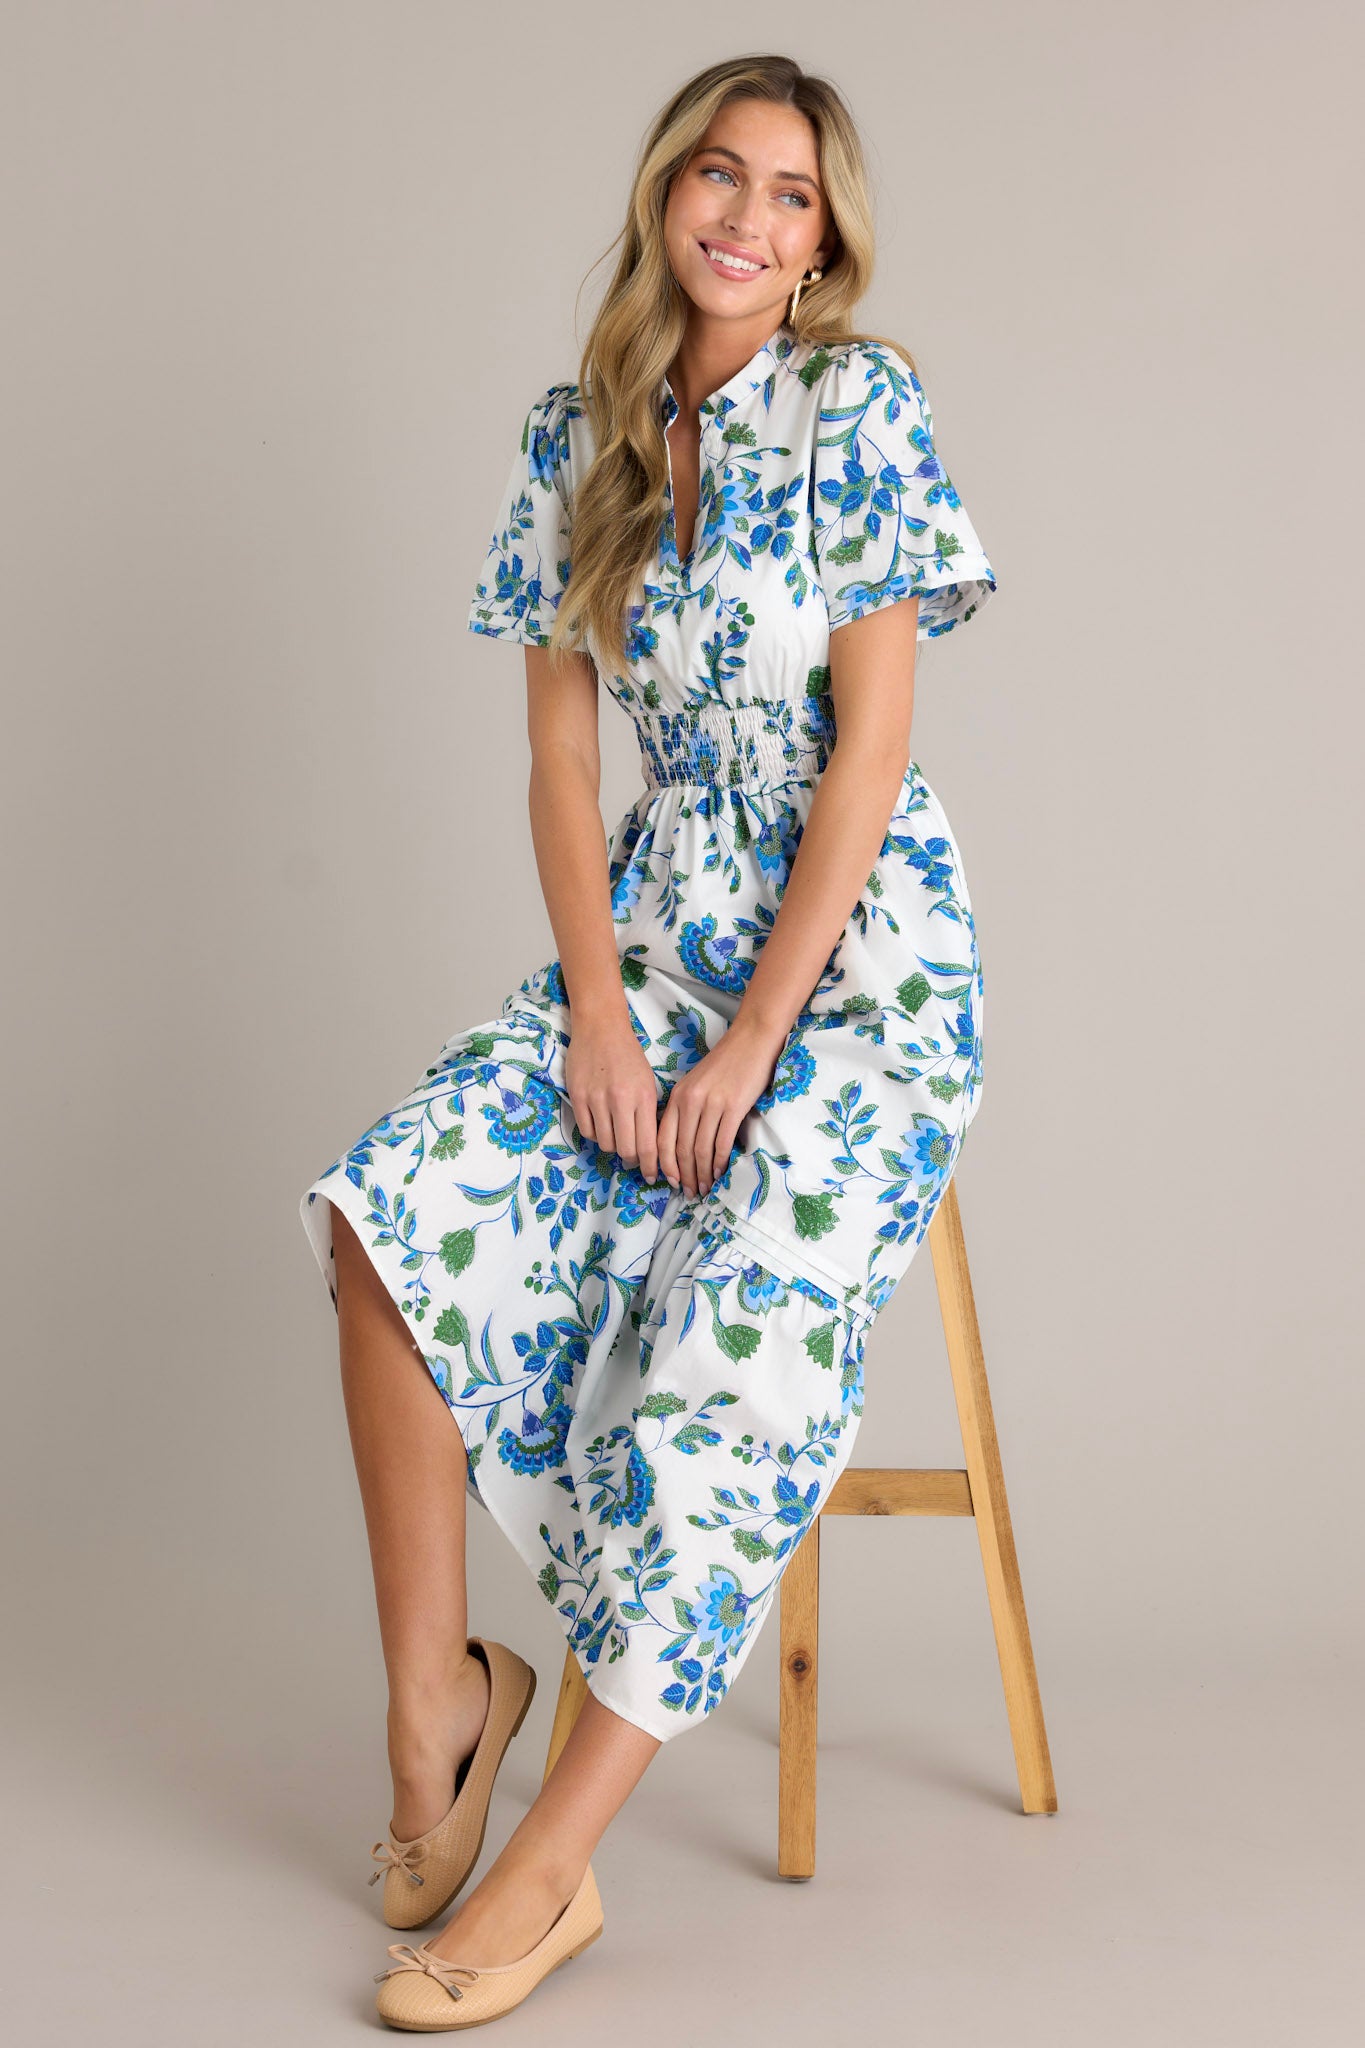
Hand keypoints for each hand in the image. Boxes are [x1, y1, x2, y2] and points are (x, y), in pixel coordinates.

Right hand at [565, 1007, 664, 1182]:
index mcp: (643, 1097)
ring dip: (613, 1145)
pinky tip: (602, 1125)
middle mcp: (620, 1100)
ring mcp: (596, 1099)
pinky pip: (587, 1131)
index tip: (653, 1176)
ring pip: (605, 1143)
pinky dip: (596, 1134)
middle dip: (632, 1160)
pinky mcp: (577, 1097)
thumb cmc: (629, 1056)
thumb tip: (650, 1147)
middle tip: (634, 1159)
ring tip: (617, 1135)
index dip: (651, 1166)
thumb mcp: (649, 1083)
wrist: (601, 1028)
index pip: (648, 1144)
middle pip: (625, 1150)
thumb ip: (649, 1113)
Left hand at [657, 1013, 785, 1198]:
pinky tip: (719, 1172)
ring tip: (705, 1188)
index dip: (666, 1165)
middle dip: (685, 1176)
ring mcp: (711, 1104)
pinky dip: (719, 1162)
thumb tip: (683, 1144)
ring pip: (700, 1149)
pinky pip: (721, 1142)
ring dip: (702, 1173)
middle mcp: (690, 1102)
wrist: (750, 1041)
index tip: (671, 1181)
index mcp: (677, 1097)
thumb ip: (686, 1109)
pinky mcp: (733, 1107)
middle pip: (681, 1149)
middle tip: (689, 1193)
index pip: (663, 1139)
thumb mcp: (695, 1084)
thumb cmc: (725, 1064)